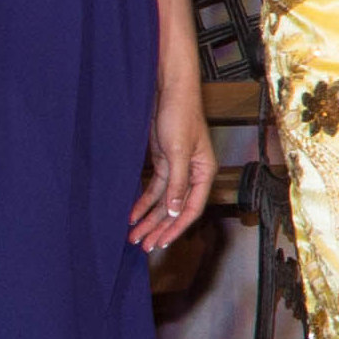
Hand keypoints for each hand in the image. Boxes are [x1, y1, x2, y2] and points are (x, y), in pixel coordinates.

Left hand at [130, 81, 213, 253]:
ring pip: (164, 202)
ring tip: (135, 236)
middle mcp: (193, 174)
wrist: (170, 92)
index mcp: (204, 172)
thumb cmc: (179, 116)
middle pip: (176, 208)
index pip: (191, 208)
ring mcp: (178, 169)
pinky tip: (133, 214)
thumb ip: (178, 183)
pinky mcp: (165, 163)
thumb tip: (176, 211)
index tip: (160, 243)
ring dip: (149, 219)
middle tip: (143, 246)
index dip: (176, 228)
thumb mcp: (177, 151)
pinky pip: (155, 190)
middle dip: (159, 228)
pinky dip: (144, 202)